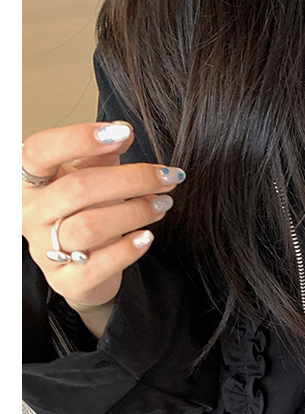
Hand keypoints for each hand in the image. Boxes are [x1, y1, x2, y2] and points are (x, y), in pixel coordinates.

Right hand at [22, 121, 184, 334]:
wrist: (83, 270)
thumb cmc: (83, 214)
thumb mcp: (88, 177)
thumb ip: (101, 155)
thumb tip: (124, 132)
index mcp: (31, 181)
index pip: (40, 150)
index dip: (79, 138)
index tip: (123, 133)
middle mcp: (31, 214)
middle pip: (77, 189)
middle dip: (129, 179)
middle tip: (165, 177)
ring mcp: (45, 250)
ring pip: (89, 227)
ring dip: (134, 212)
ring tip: (162, 204)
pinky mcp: (67, 281)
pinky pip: (99, 265)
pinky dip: (128, 249)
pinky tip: (147, 236)